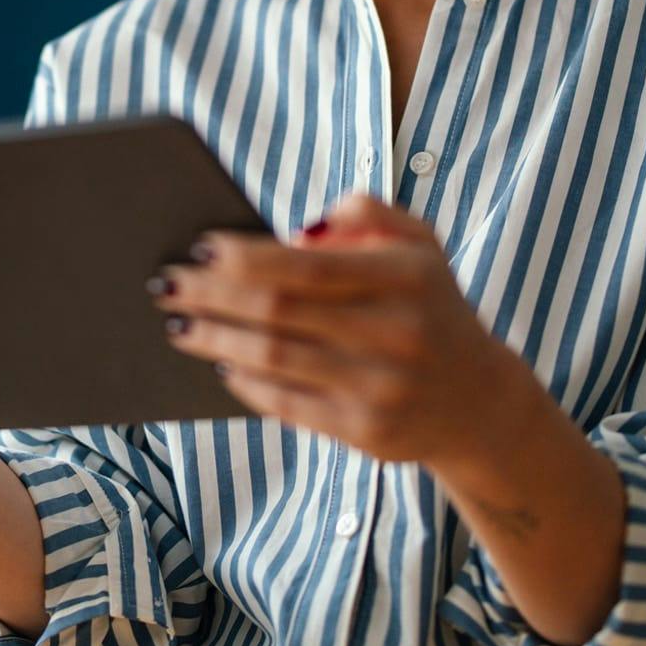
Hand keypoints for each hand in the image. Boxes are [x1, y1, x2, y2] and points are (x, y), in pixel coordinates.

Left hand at [147, 191, 508, 465]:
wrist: (480, 403)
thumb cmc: (430, 306)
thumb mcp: (419, 243)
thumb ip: (367, 211)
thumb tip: (296, 231)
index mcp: (405, 277)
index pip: (306, 265)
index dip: (244, 257)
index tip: (199, 246)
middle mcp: (396, 333)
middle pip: (278, 312)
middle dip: (211, 296)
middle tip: (165, 283)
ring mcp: (381, 388)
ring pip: (274, 359)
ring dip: (214, 339)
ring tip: (177, 324)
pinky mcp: (368, 435)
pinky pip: (288, 405)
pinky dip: (245, 382)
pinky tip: (219, 360)